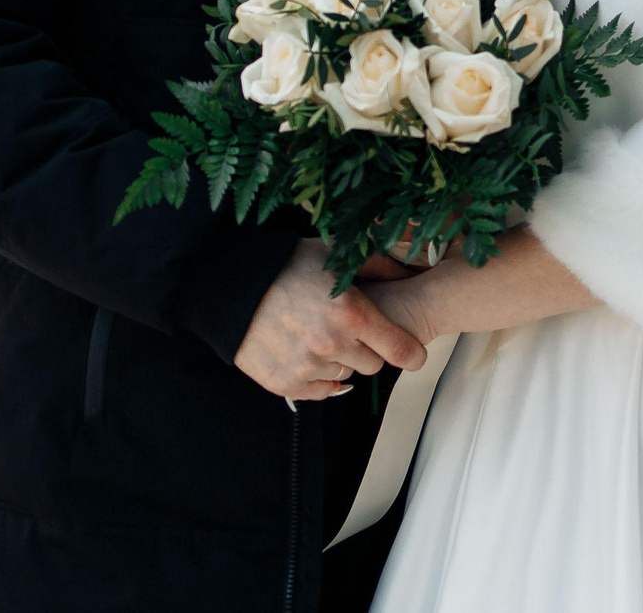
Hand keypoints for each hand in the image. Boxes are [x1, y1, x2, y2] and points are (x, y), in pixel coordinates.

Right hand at [234, 239, 428, 402]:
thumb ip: (377, 264)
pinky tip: (303, 353)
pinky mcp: (284, 383)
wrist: (230, 285)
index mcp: (350, 311)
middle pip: (373, 364)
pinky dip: (315, 377)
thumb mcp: (333, 252)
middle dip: (365, 348)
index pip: (401, 350)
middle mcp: (332, 343)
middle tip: (345, 328)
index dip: (410, 352)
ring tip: (315, 334)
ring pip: (345, 375)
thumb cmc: (285, 265)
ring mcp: (307, 366)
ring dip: (337, 360)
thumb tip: (409, 273)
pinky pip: (319, 391)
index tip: (412, 353)